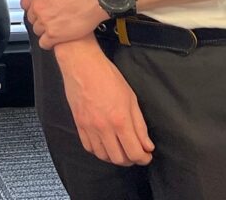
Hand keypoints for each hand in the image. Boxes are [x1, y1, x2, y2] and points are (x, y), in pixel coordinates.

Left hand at [14, 0, 104, 48]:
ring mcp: (46, 22)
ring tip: (59, 23)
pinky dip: (49, 41)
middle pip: (31, 17)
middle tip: (55, 14)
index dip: (35, 4)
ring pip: (37, 30)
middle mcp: (38, 8)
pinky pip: (44, 43)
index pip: (25, 3)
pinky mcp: (55, 35)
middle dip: (40, 16)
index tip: (45, 5)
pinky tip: (58, 36)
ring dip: (45, 29)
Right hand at [54, 38, 153, 166]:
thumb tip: (147, 146)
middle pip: (119, 159)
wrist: (82, 65)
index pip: (135, 152)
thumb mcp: (131, 98)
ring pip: (103, 156)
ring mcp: (89, 127)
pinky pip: (89, 147)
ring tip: (120, 149)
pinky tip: (105, 144)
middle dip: (131, 159)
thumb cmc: (108, 76)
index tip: (147, 155)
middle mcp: (104, 128)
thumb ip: (140, 125)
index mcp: (120, 120)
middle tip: (135, 152)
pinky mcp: (78, 124)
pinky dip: (99, 151)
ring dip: (114, 157)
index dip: (144, 158)